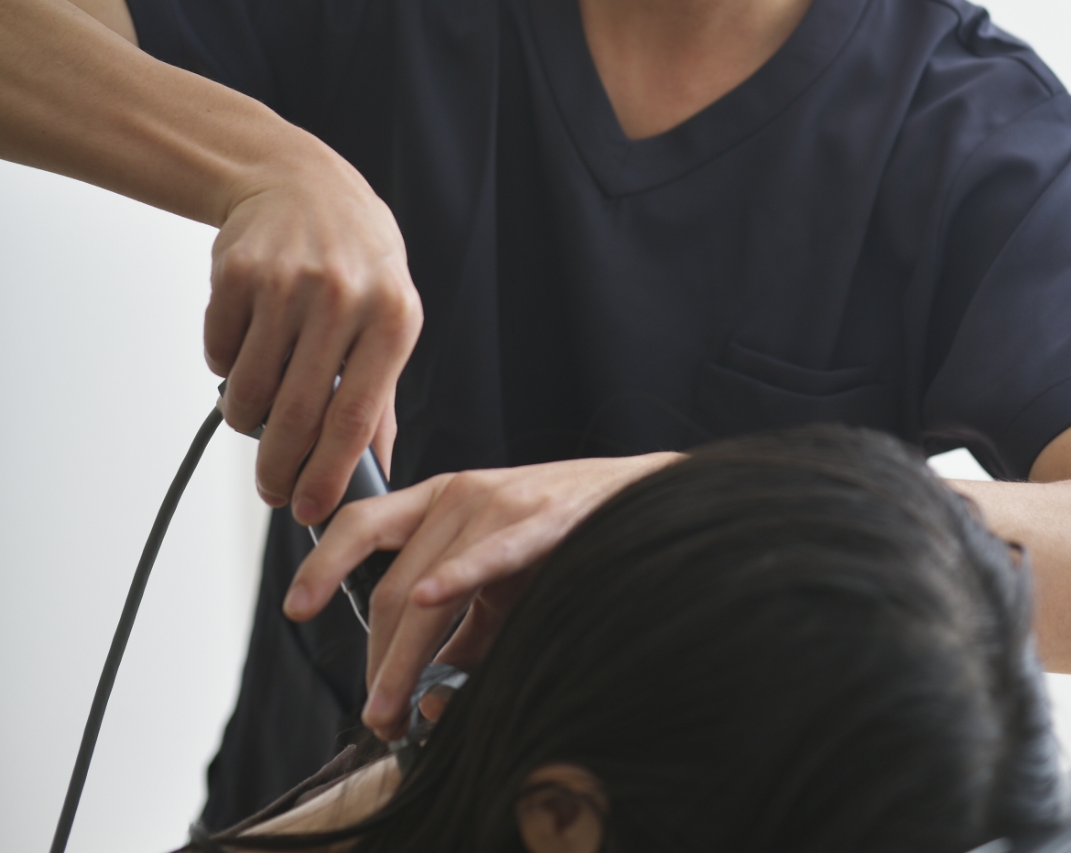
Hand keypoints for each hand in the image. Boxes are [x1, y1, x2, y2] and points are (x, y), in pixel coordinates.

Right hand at [207, 135, 421, 522]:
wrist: (301, 182)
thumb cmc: (355, 257)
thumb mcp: (390, 313)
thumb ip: (381, 393)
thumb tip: (376, 470)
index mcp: (391, 316)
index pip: (356, 416)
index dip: (328, 473)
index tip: (308, 510)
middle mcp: (341, 298)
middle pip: (296, 415)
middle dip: (278, 469)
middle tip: (270, 488)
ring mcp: (287, 283)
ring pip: (249, 390)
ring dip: (246, 416)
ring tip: (257, 403)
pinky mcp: (238, 273)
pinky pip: (218, 353)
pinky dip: (225, 366)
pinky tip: (246, 341)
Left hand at [283, 453, 680, 735]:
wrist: (639, 496)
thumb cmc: (564, 538)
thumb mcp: (498, 581)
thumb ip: (460, 632)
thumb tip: (426, 700)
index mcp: (442, 498)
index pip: (362, 522)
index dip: (323, 563)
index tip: (296, 607)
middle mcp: (460, 494)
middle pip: (391, 583)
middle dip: (375, 657)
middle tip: (375, 712)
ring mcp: (500, 505)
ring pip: (426, 589)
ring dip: (402, 659)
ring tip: (391, 709)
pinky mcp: (543, 521)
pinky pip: (490, 554)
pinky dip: (457, 577)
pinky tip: (433, 598)